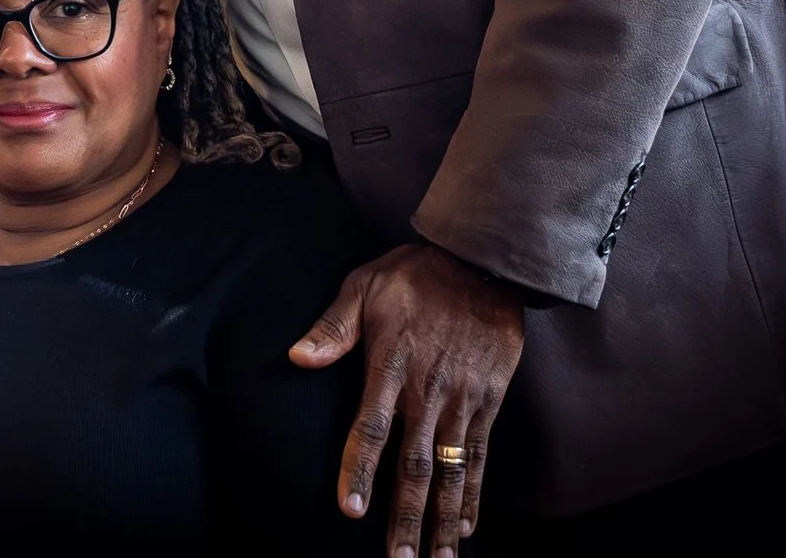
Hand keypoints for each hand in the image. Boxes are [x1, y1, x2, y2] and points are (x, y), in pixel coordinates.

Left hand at [292, 242, 525, 557]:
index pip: (372, 429)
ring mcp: (461, 400)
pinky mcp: (488, 401)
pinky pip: (479, 456)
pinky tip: (464, 525)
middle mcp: (428, 393)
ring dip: (441, 518)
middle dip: (405, 516)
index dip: (360, 471)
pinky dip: (473, 493)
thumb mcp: (365, 286)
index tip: (351, 509)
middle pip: (415, 465)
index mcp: (391, 366)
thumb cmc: (416, 274)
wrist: (483, 261)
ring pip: (450, 471)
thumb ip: (333, 327)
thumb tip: (297, 357)